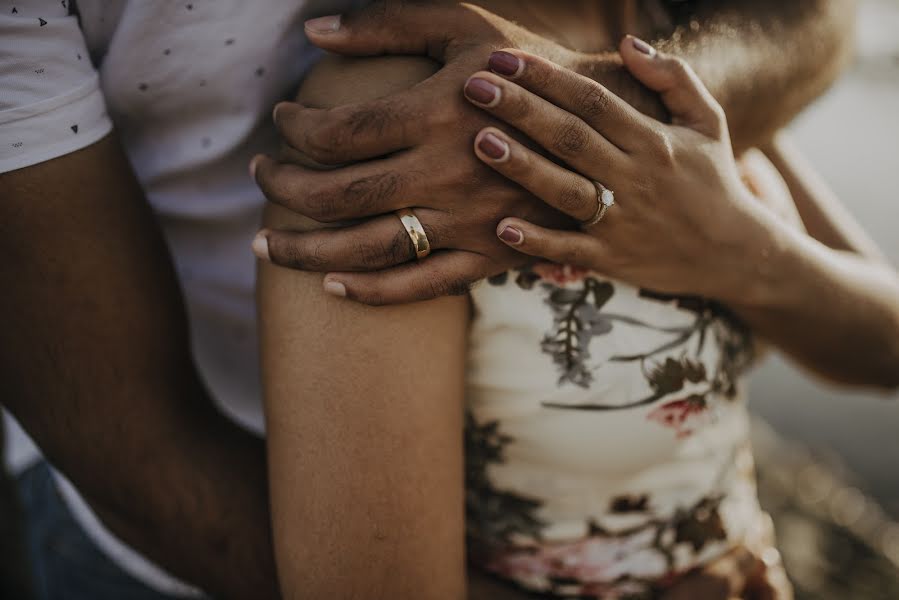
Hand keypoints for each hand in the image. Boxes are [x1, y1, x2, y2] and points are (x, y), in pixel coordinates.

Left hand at [252, 1, 663, 304]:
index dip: (294, 128)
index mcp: (438, 111)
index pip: (337, 131)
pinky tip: (332, 287)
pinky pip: (423, 286)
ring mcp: (468, 221)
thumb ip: (389, 23)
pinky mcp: (489, 255)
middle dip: (283, 189)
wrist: (606, 124)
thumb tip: (315, 32)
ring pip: (369, 248)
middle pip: (338, 195)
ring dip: (307, 251)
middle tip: (258, 177)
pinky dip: (373, 292)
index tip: (283, 121)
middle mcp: (447, 172)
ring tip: (265, 246)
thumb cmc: (528, 66)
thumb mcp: (465, 25)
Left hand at [469, 36, 787, 306]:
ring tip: (481, 142)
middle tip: (474, 87)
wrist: (736, 253)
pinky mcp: (613, 259)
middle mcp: (636, 178)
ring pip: (566, 191)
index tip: (504, 58)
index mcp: (654, 140)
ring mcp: (623, 221)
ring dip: (522, 168)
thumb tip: (627, 43)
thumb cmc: (713, 179)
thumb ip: (673, 77)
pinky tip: (502, 227)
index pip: (593, 100)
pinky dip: (537, 241)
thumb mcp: (708, 121)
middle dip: (521, 109)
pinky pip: (570, 250)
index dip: (548, 77)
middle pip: (571, 137)